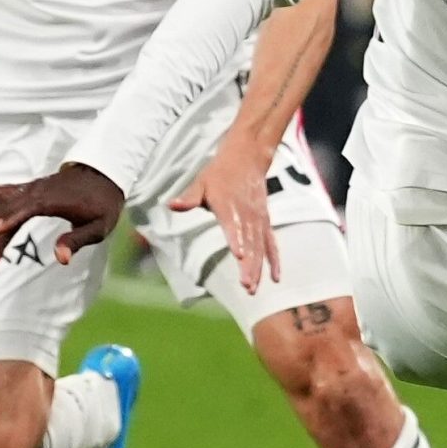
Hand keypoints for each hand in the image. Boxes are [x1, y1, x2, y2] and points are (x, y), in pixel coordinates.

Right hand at [0, 163, 125, 270]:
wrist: (103, 176)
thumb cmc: (102, 205)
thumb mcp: (99, 227)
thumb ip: (78, 240)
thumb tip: (61, 259)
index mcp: (54, 200)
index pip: (28, 209)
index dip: (12, 218)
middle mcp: (37, 191)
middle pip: (6, 207)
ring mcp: (29, 188)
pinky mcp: (25, 189)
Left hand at [169, 136, 279, 292]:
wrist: (247, 158)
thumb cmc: (219, 173)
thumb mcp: (201, 182)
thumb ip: (189, 197)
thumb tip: (170, 204)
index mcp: (230, 206)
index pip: (234, 226)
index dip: (237, 240)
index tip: (239, 255)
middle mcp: (248, 215)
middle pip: (250, 243)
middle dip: (249, 265)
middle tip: (246, 286)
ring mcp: (259, 220)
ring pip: (260, 247)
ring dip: (258, 269)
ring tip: (252, 289)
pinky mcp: (265, 222)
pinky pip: (271, 244)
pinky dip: (274, 260)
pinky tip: (275, 278)